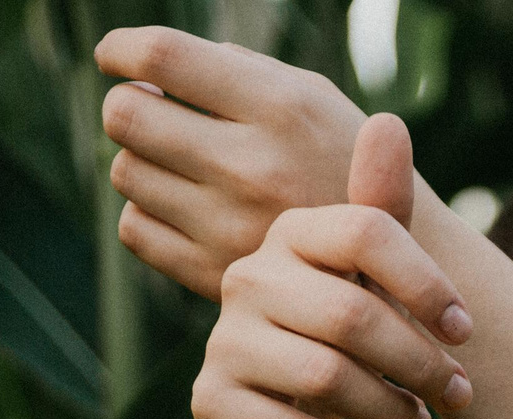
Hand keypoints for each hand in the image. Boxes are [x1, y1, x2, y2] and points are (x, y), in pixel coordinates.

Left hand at [98, 27, 371, 299]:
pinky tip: (180, 207)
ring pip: (126, 173)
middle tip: (150, 111)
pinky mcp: (213, 273)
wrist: (396, 265)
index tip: (115, 55)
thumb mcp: (313, 98)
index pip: (162, 58)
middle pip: (126, 116)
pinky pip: (134, 229)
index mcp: (279, 107)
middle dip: (129, 105)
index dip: (121, 50)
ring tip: (178, 164)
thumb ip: (237, 71)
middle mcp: (251, 165)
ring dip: (140, 161)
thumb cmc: (343, 162)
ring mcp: (230, 225)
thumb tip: (150, 65)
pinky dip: (146, 212)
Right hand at [193, 113, 472, 418]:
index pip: (366, 230)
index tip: (464, 330)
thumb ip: (383, 210)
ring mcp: (223, 341)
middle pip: (353, 315)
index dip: (426, 282)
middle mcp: (248, 277)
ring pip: (326, 377)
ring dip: (391, 408)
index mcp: (291, 230)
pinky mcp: (212, 403)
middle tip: (456, 394)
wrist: (273, 416)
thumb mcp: (367, 276)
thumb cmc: (334, 333)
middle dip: (420, 363)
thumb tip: (388, 121)